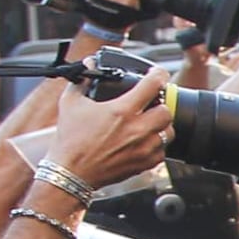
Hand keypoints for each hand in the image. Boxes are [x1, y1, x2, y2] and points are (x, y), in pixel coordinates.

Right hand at [40, 65, 170, 189]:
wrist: (71, 173)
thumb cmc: (70, 140)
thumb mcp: (70, 103)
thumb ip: (81, 80)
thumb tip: (88, 64)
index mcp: (121, 111)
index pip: (152, 85)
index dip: (158, 74)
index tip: (157, 74)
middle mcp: (136, 130)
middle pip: (167, 111)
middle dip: (160, 104)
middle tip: (152, 104)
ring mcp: (142, 149)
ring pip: (168, 133)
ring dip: (161, 126)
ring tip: (149, 123)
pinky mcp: (143, 165)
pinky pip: (162, 153)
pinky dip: (157, 146)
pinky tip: (145, 142)